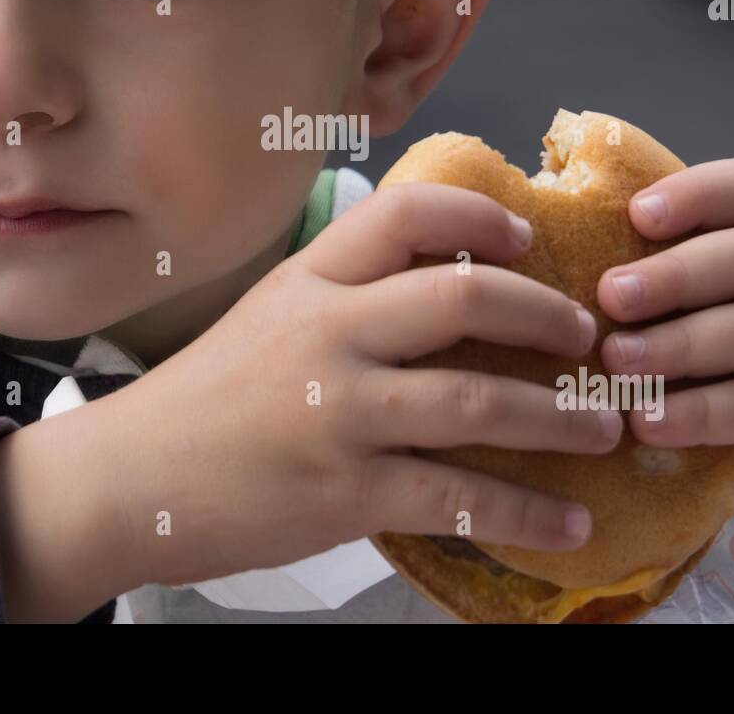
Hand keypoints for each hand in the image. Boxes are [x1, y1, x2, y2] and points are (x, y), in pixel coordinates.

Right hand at [113, 181, 623, 588]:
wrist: (129, 479)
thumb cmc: (204, 398)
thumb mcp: (268, 317)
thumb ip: (344, 295)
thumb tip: (443, 287)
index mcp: (309, 280)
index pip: (405, 212)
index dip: (480, 216)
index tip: (526, 238)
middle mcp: (328, 332)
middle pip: (464, 296)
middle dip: (547, 315)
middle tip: (588, 337)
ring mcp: (338, 410)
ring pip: (477, 397)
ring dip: (560, 415)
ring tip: (605, 427)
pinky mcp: (346, 489)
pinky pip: (459, 495)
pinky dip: (526, 511)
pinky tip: (568, 522)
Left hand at [594, 157, 733, 570]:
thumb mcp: (706, 338)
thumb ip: (664, 302)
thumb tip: (559, 275)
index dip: (694, 193)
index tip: (634, 215)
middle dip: (674, 274)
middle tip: (608, 298)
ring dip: (680, 343)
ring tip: (616, 362)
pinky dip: (702, 411)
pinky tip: (650, 422)